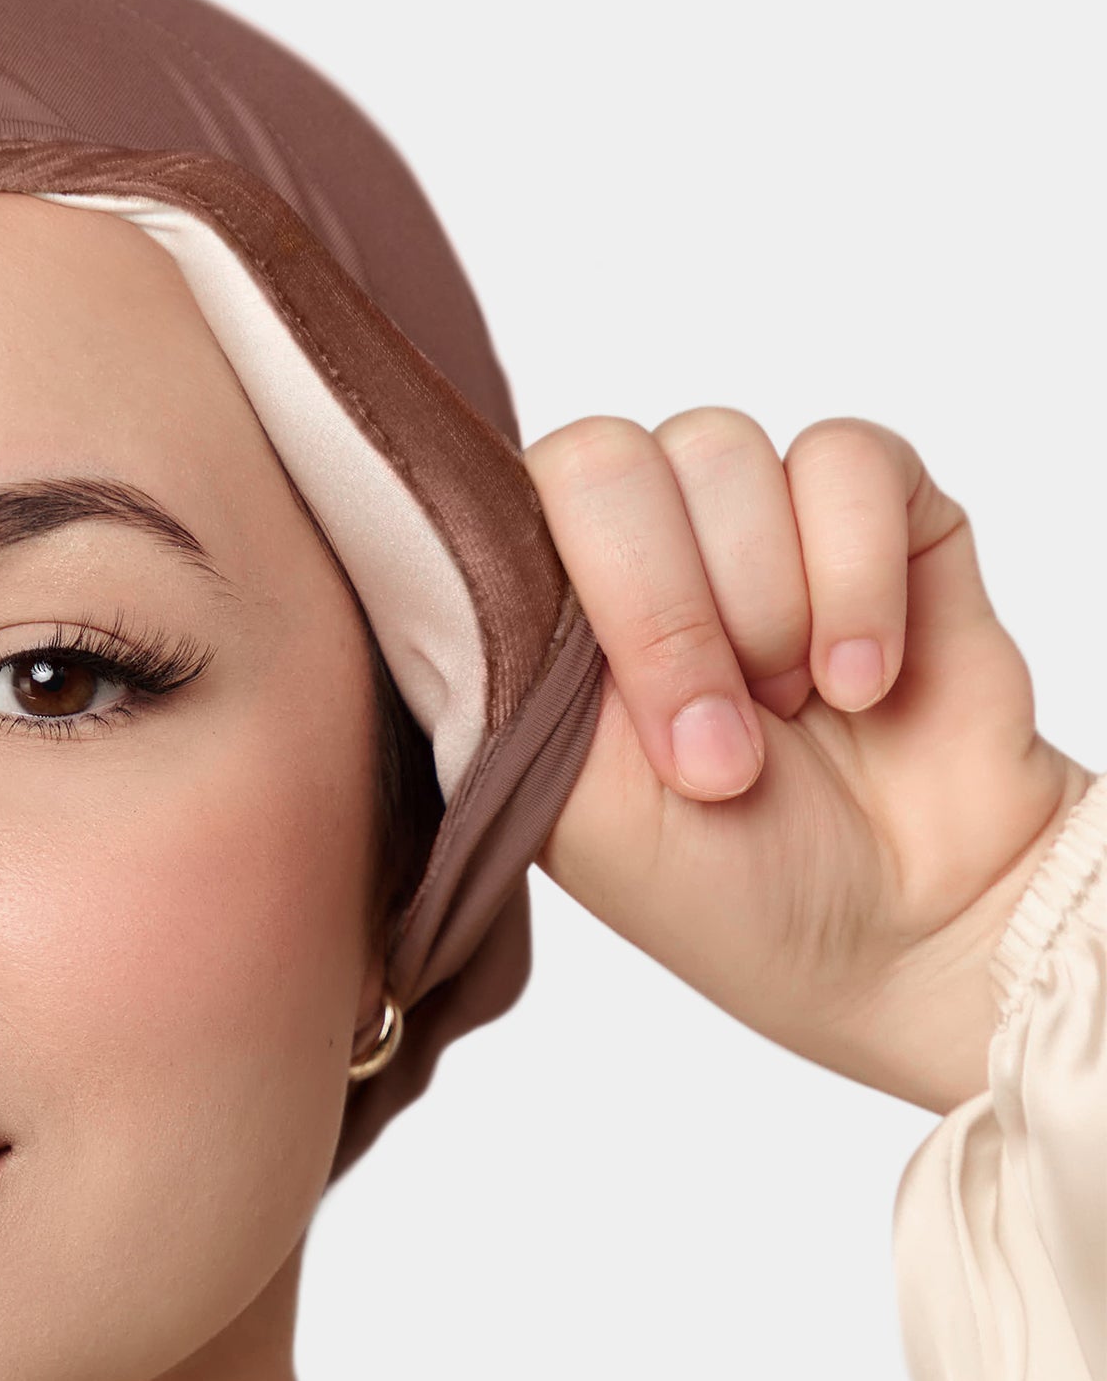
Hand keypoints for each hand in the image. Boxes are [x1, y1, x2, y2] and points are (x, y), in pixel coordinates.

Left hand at [527, 410, 1090, 1110]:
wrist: (910, 930)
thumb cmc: (733, 890)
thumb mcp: (575, 811)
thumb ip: (507, 674)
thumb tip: (471, 544)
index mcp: (546, 616)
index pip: (506, 504)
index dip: (574, 602)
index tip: (629, 734)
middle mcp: (640, 548)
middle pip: (602, 461)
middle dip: (664, 617)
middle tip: (721, 750)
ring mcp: (755, 516)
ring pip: (720, 450)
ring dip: (764, 609)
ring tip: (795, 712)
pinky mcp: (877, 505)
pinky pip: (845, 458)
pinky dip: (857, 582)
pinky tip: (866, 680)